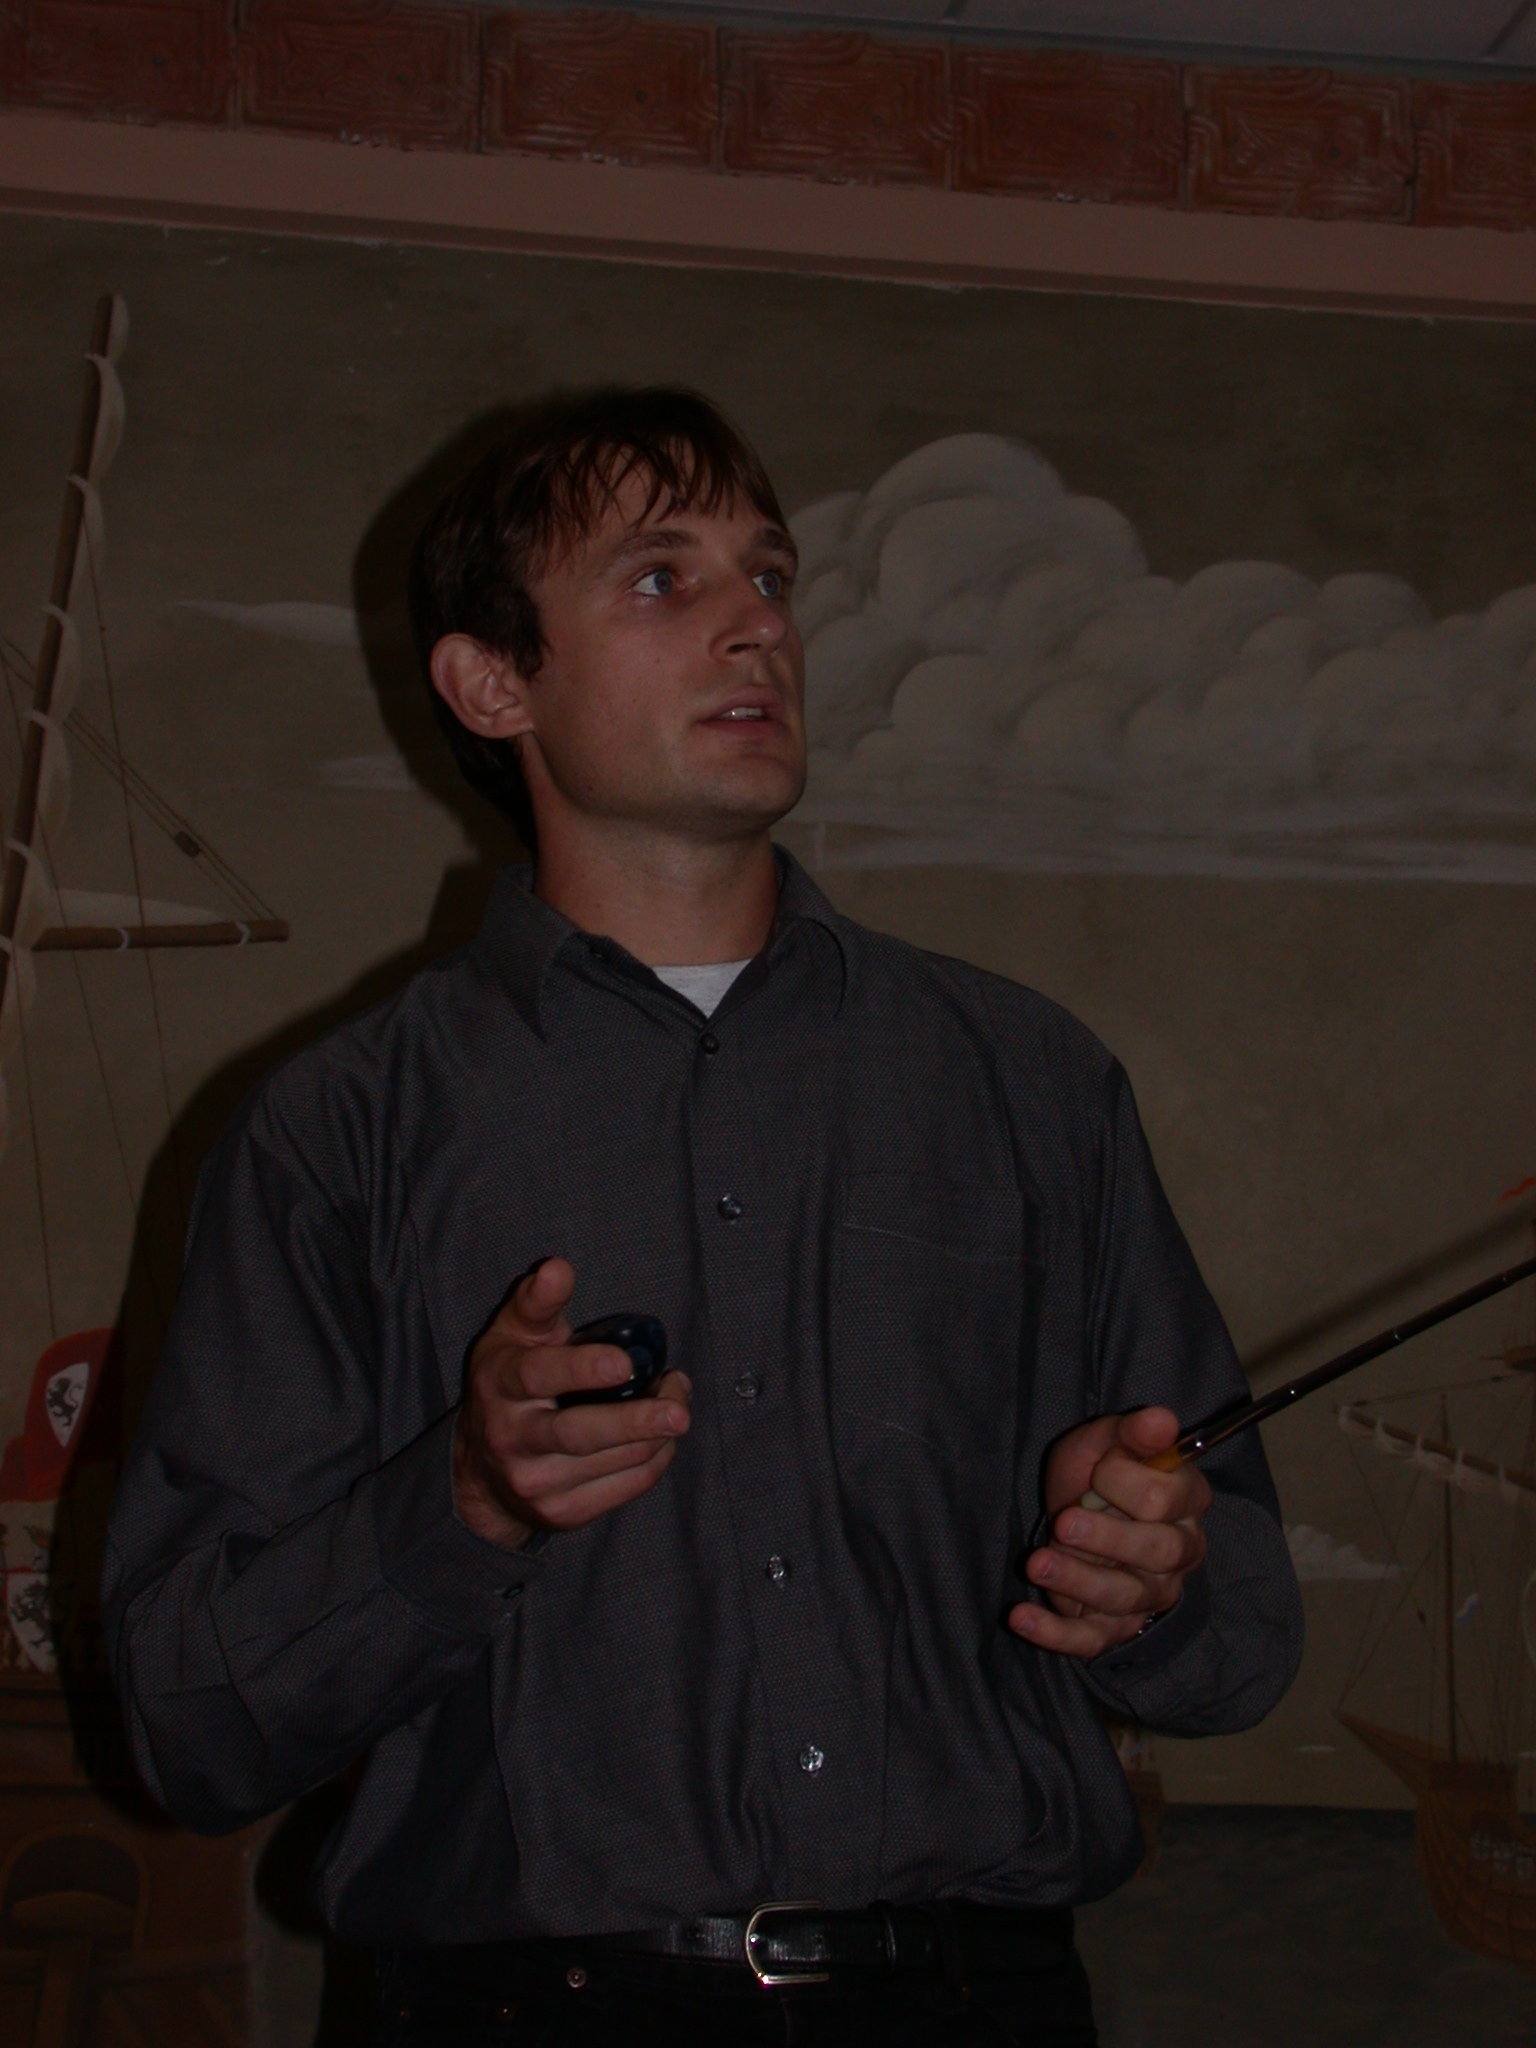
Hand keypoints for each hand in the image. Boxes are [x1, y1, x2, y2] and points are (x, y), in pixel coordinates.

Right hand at [452, 1258, 690, 1549]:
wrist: (480, 1472)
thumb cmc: (508, 1385)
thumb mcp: (511, 1336)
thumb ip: (538, 1301)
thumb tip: (559, 1267)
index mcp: (500, 1385)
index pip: (539, 1375)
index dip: (583, 1369)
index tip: (626, 1363)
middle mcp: (513, 1439)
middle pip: (579, 1433)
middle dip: (634, 1422)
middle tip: (678, 1410)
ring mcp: (537, 1483)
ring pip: (613, 1461)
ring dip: (657, 1434)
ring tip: (675, 1403)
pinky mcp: (562, 1513)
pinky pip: (624, 1488)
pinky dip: (654, 1460)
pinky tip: (662, 1438)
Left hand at [1007, 1407, 1209, 1657]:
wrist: (1074, 1511)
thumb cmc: (1097, 1474)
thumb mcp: (1105, 1443)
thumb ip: (1131, 1433)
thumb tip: (1162, 1419)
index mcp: (1186, 1502)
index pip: (1165, 1500)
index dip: (1127, 1485)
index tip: (1100, 1472)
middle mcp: (1178, 1553)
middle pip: (1158, 1553)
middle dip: (1109, 1539)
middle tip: (1064, 1523)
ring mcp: (1149, 1595)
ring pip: (1123, 1598)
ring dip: (1077, 1581)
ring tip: (1036, 1563)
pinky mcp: (1112, 1627)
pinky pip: (1090, 1640)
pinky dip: (1054, 1634)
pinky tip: (1021, 1617)